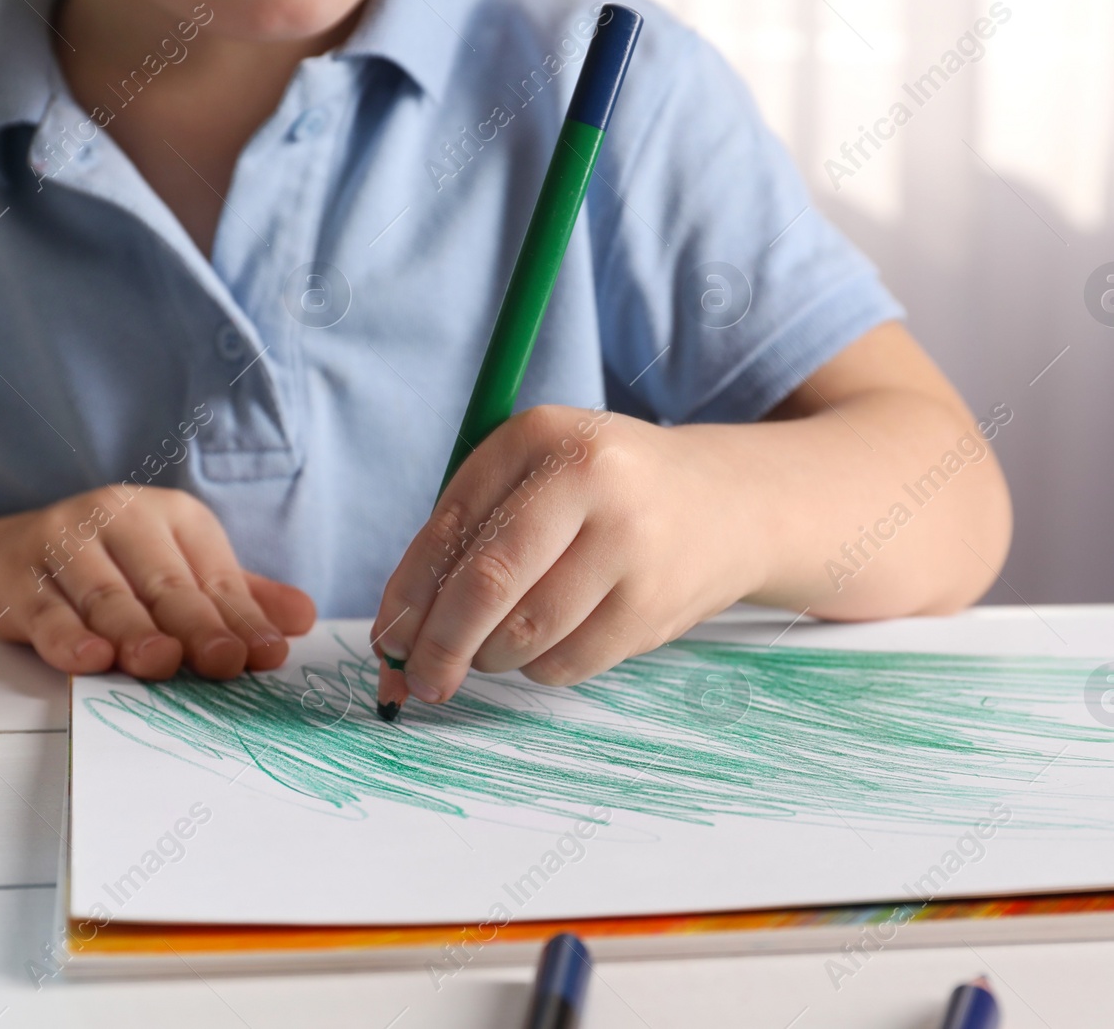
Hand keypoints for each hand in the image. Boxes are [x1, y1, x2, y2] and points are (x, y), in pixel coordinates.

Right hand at [0, 486, 314, 678]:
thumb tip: (303, 619)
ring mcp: (64, 542)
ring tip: (159, 661)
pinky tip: (89, 659)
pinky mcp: (18, 574)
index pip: (215, 575)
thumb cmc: (120, 569)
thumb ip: (241, 599)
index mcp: (173, 516)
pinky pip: (46, 610)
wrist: (17, 555)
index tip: (266, 654)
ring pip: (107, 595)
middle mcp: (119, 516)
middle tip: (221, 661)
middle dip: (196, 626)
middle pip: (166, 583)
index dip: (242, 618)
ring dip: (134, 632)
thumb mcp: (184, 572)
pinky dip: (67, 637)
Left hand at [371, 405, 761, 702]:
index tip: (387, 641)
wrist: (726, 504)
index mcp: (540, 435)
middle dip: (441, 645)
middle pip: (488, 584)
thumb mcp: (534, 475)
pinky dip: (540, 667)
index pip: (450, 526)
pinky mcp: (655, 605)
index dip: (408, 595)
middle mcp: (590, 480)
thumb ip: (464, 535)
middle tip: (421, 679)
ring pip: (524, 635)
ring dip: (493, 656)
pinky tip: (553, 639)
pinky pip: (566, 665)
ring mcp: (631, 545)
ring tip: (499, 641)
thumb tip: (397, 633)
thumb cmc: (601, 494)